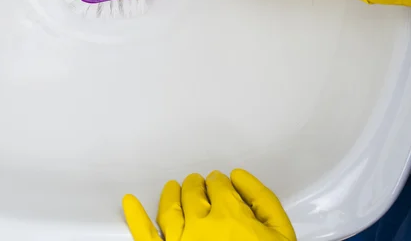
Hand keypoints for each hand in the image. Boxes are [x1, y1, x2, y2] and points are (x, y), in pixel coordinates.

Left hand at [122, 169, 295, 240]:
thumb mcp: (280, 234)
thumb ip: (262, 199)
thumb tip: (240, 177)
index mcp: (230, 218)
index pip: (219, 187)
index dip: (219, 182)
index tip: (220, 183)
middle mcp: (202, 227)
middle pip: (194, 193)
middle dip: (198, 185)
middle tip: (199, 183)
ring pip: (171, 207)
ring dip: (173, 192)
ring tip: (174, 187)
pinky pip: (145, 235)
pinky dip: (135, 216)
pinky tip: (130, 202)